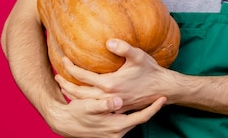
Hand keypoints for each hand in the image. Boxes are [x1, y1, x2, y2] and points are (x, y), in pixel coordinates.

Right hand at [41, 93, 165, 137]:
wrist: (64, 123)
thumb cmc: (77, 114)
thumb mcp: (89, 107)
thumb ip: (104, 105)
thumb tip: (118, 102)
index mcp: (116, 126)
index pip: (142, 117)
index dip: (153, 108)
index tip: (163, 98)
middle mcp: (118, 131)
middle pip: (140, 119)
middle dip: (150, 108)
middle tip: (161, 95)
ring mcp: (115, 132)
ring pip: (133, 119)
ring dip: (141, 109)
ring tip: (150, 97)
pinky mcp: (111, 129)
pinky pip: (126, 119)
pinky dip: (131, 111)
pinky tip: (131, 100)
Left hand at [56, 39, 172, 112]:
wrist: (162, 89)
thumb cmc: (150, 70)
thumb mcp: (138, 56)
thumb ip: (123, 48)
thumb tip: (109, 41)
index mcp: (110, 83)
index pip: (83, 76)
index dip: (71, 67)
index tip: (63, 59)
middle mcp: (108, 96)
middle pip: (79, 93)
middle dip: (66, 84)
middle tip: (56, 76)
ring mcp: (111, 103)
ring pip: (86, 102)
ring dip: (73, 94)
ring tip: (63, 87)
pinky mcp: (116, 107)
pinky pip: (95, 106)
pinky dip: (84, 102)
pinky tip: (81, 97)